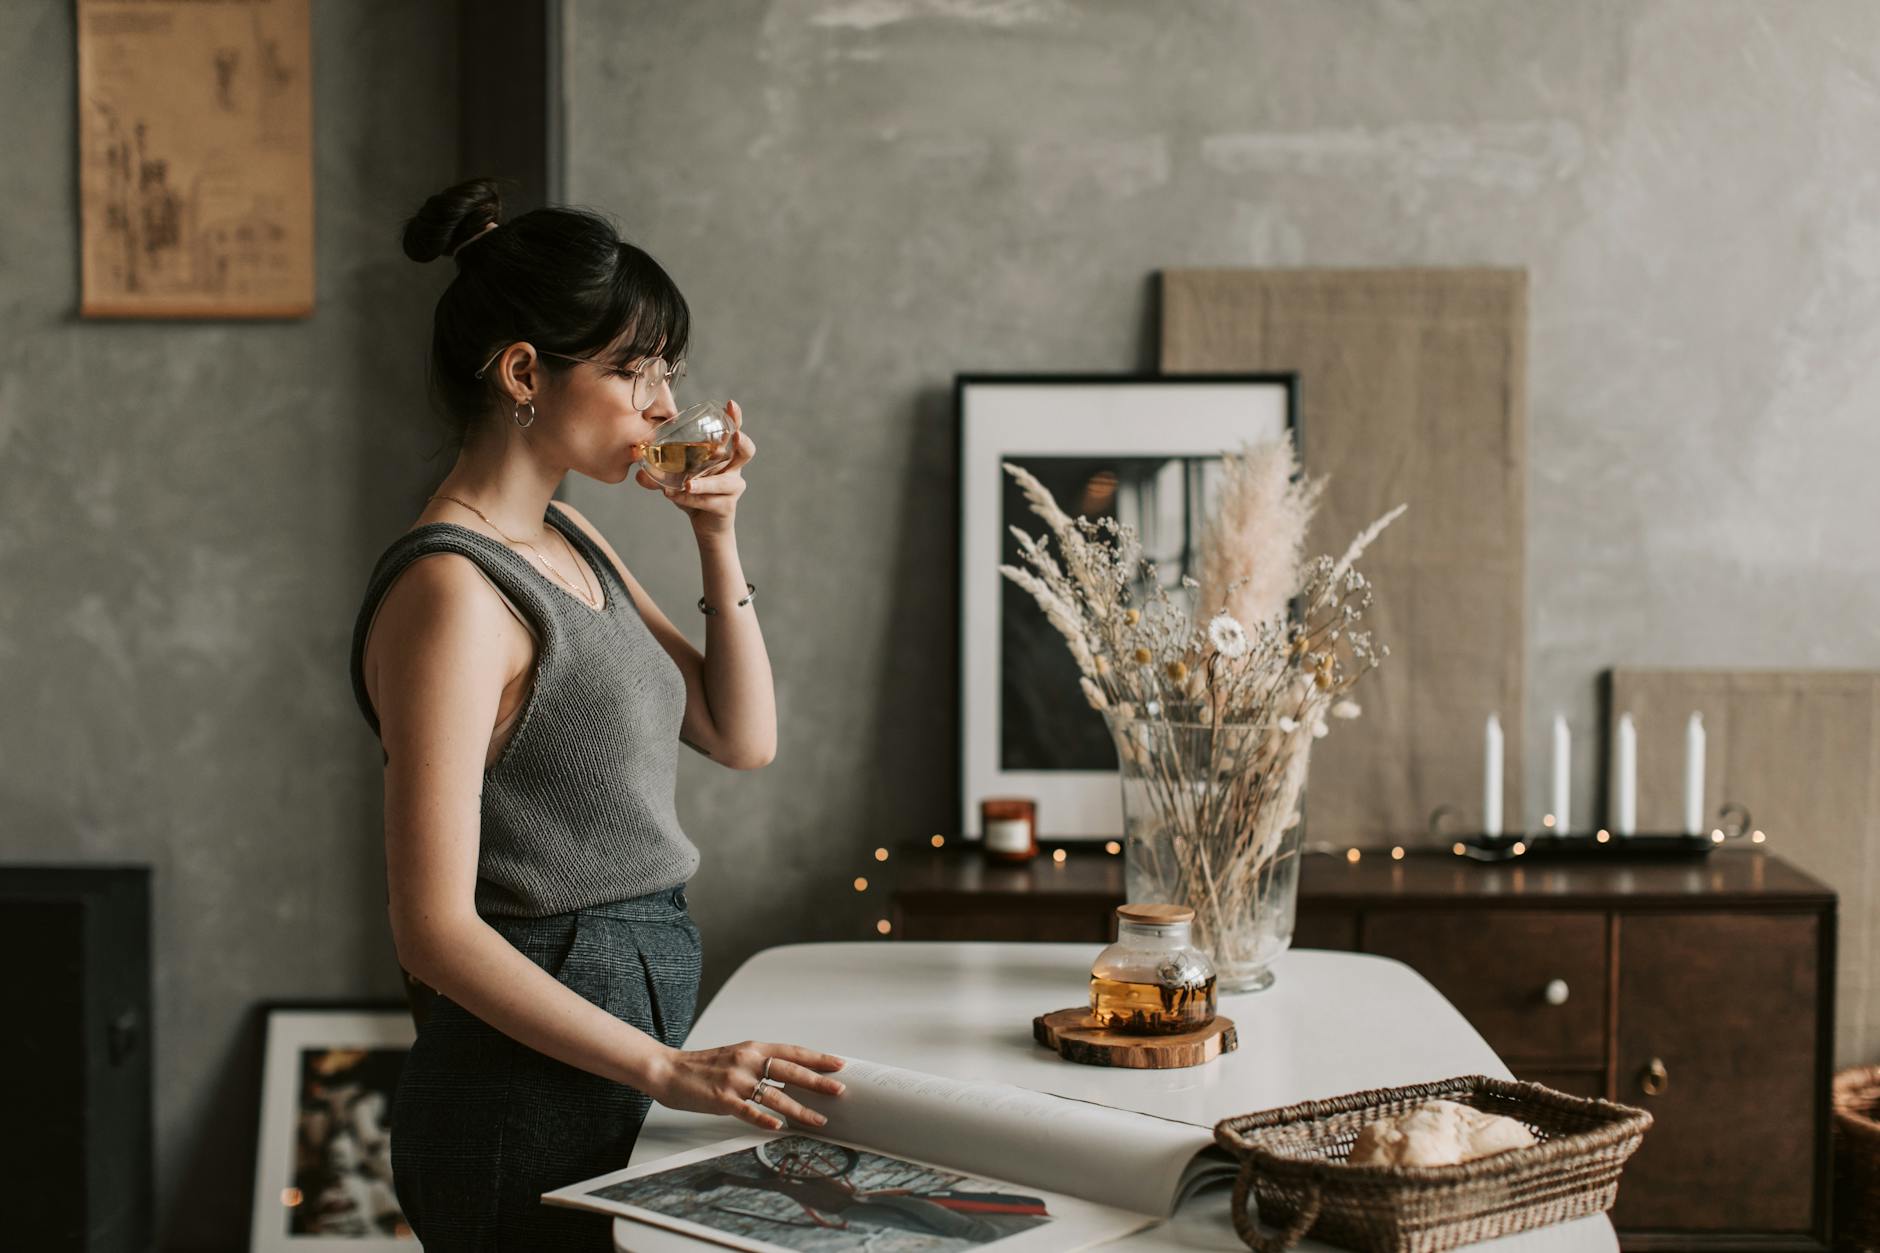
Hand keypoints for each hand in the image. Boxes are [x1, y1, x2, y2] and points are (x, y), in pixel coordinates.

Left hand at [636, 400, 754, 534]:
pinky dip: (691, 498)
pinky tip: (675, 497)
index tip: (730, 404)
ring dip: (705, 483)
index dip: (734, 417)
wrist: (704, 523)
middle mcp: (732, 469)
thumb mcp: (674, 480)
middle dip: (742, 442)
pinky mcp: (727, 506)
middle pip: (746, 452)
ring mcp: (733, 487)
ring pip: (724, 482)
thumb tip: (638, 474)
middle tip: (734, 436)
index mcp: (722, 455)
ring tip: (687, 484)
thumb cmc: (694, 494)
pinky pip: (710, 500)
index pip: (732, 431)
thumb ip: (656, 477)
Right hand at [642, 1040, 845, 1132]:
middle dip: (818, 1082)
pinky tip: (778, 1126)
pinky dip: (764, 1119)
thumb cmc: (703, 1066)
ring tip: (819, 1120)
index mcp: (752, 1048)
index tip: (839, 1064)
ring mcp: (734, 1080)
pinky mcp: (721, 1099)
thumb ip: (759, 1063)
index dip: (817, 1058)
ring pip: (775, 1095)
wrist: (668, 1070)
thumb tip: (789, 1074)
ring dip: (800, 1109)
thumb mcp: (736, 1055)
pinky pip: (747, 1111)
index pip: (792, 1052)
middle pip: (790, 1071)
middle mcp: (747, 1061)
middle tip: (840, 1090)